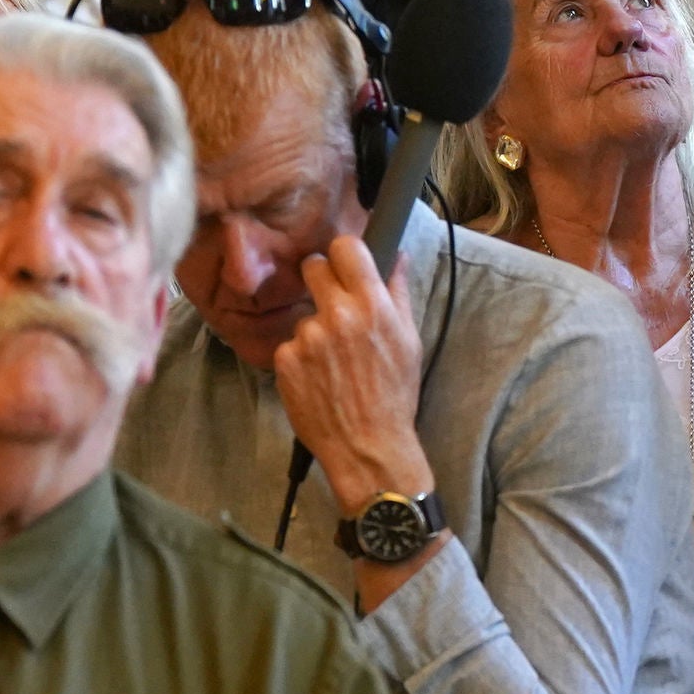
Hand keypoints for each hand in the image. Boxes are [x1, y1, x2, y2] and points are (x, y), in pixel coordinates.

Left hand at [266, 234, 434, 523]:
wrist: (367, 446)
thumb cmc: (395, 395)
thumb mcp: (409, 341)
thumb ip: (398, 293)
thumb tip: (397, 255)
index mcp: (373, 305)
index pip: (346, 247)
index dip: (344, 254)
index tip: (346, 265)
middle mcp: (337, 314)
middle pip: (313, 266)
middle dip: (321, 280)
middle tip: (332, 304)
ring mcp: (307, 337)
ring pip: (304, 314)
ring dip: (315, 330)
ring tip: (333, 362)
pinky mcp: (285, 360)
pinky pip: (291, 344)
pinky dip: (301, 358)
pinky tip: (318, 378)